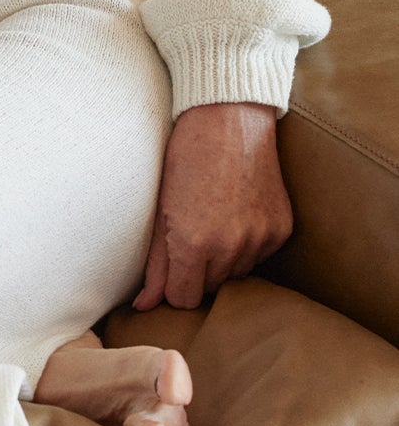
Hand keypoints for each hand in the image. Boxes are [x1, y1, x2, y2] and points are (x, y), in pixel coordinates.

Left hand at [133, 100, 293, 310]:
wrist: (229, 119)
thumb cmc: (185, 158)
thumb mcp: (161, 210)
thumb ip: (155, 265)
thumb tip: (144, 306)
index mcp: (193, 245)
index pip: (184, 300)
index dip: (174, 287)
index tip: (172, 269)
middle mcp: (230, 248)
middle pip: (210, 288)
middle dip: (198, 270)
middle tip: (192, 233)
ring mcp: (260, 238)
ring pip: (236, 273)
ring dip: (225, 258)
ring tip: (215, 219)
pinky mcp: (282, 228)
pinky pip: (260, 255)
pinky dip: (249, 243)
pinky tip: (238, 213)